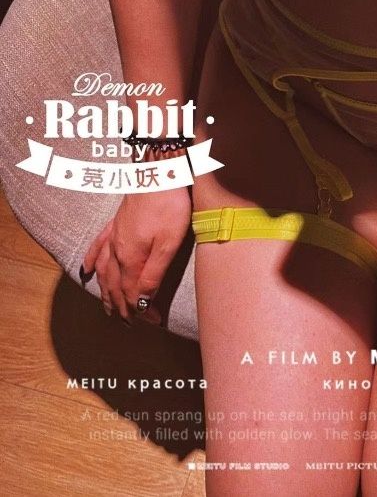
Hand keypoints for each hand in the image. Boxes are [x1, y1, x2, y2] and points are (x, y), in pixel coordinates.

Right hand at [81, 186, 191, 324]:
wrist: (159, 172)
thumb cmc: (169, 205)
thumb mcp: (169, 242)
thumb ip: (154, 273)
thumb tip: (143, 302)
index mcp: (131, 257)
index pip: (132, 293)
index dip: (141, 311)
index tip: (152, 322)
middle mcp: (117, 250)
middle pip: (115, 286)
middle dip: (122, 307)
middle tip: (129, 324)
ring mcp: (114, 235)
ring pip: (105, 271)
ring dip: (106, 292)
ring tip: (108, 309)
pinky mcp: (115, 222)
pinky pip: (98, 246)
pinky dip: (92, 260)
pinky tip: (87, 270)